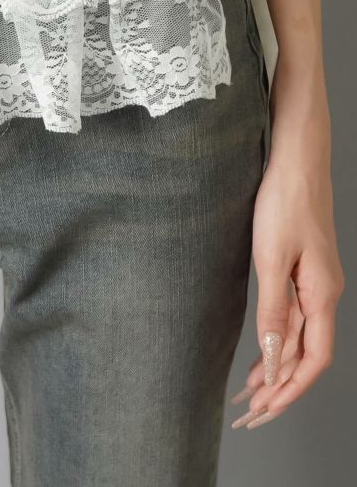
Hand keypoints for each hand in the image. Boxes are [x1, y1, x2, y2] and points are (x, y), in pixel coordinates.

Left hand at [230, 93, 344, 430]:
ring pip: (299, 336)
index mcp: (321, 294)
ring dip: (277, 365)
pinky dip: (277, 338)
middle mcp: (323, 293)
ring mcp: (314, 280)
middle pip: (306, 354)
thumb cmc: (284, 201)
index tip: (264, 411)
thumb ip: (274, 309)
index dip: (290, 389)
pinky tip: (261, 347)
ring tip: (250, 390)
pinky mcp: (301, 267)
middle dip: (280, 388)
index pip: (313, 359)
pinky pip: (293, 315)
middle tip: (251, 413)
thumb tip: (274, 358)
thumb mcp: (272, 257)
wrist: (295, 159)